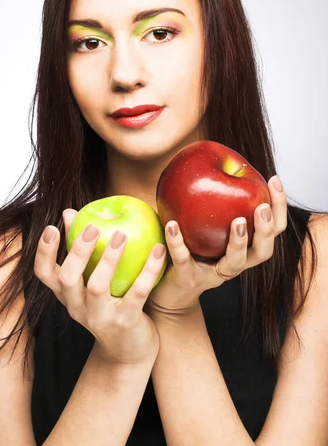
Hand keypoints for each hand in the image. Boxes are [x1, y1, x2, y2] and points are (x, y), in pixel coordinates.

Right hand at [34, 209, 166, 365]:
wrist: (128, 351)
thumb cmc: (109, 306)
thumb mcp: (91, 281)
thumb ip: (81, 248)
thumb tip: (69, 212)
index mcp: (66, 294)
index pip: (44, 274)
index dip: (44, 251)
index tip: (52, 227)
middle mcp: (77, 307)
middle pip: (68, 279)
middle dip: (77, 251)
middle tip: (92, 227)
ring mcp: (100, 317)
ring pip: (97, 287)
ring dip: (109, 259)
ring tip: (122, 235)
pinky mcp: (125, 322)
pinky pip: (137, 293)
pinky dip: (147, 271)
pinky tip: (157, 251)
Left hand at [145, 175, 286, 316]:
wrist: (167, 289)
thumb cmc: (189, 249)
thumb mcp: (204, 224)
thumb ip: (211, 199)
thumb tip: (207, 156)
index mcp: (243, 248)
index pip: (271, 229)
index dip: (278, 207)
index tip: (274, 180)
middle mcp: (234, 263)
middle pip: (263, 250)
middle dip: (267, 229)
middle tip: (262, 208)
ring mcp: (212, 273)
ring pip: (234, 263)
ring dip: (239, 243)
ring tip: (237, 222)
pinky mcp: (187, 278)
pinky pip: (184, 260)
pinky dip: (178, 242)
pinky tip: (172, 225)